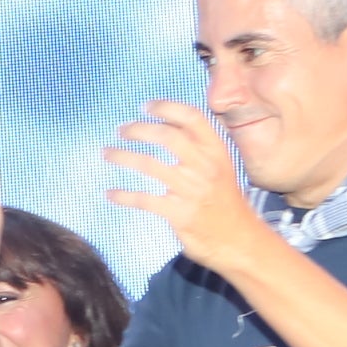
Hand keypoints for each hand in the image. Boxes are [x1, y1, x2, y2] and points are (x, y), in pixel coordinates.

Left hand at [101, 98, 280, 271]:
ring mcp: (192, 190)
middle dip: (139, 129)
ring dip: (122, 156)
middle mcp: (205, 166)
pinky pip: (144, 200)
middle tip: (121, 129)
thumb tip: (168, 124)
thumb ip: (200, 147)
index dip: (167, 108)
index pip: (192, 118)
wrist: (240, 240)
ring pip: (149, 165)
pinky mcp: (179, 214)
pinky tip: (110, 193)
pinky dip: (123, 195)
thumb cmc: (225, 201)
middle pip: (167, 137)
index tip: (145, 106)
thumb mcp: (221, 167)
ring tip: (106, 153)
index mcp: (217, 151)